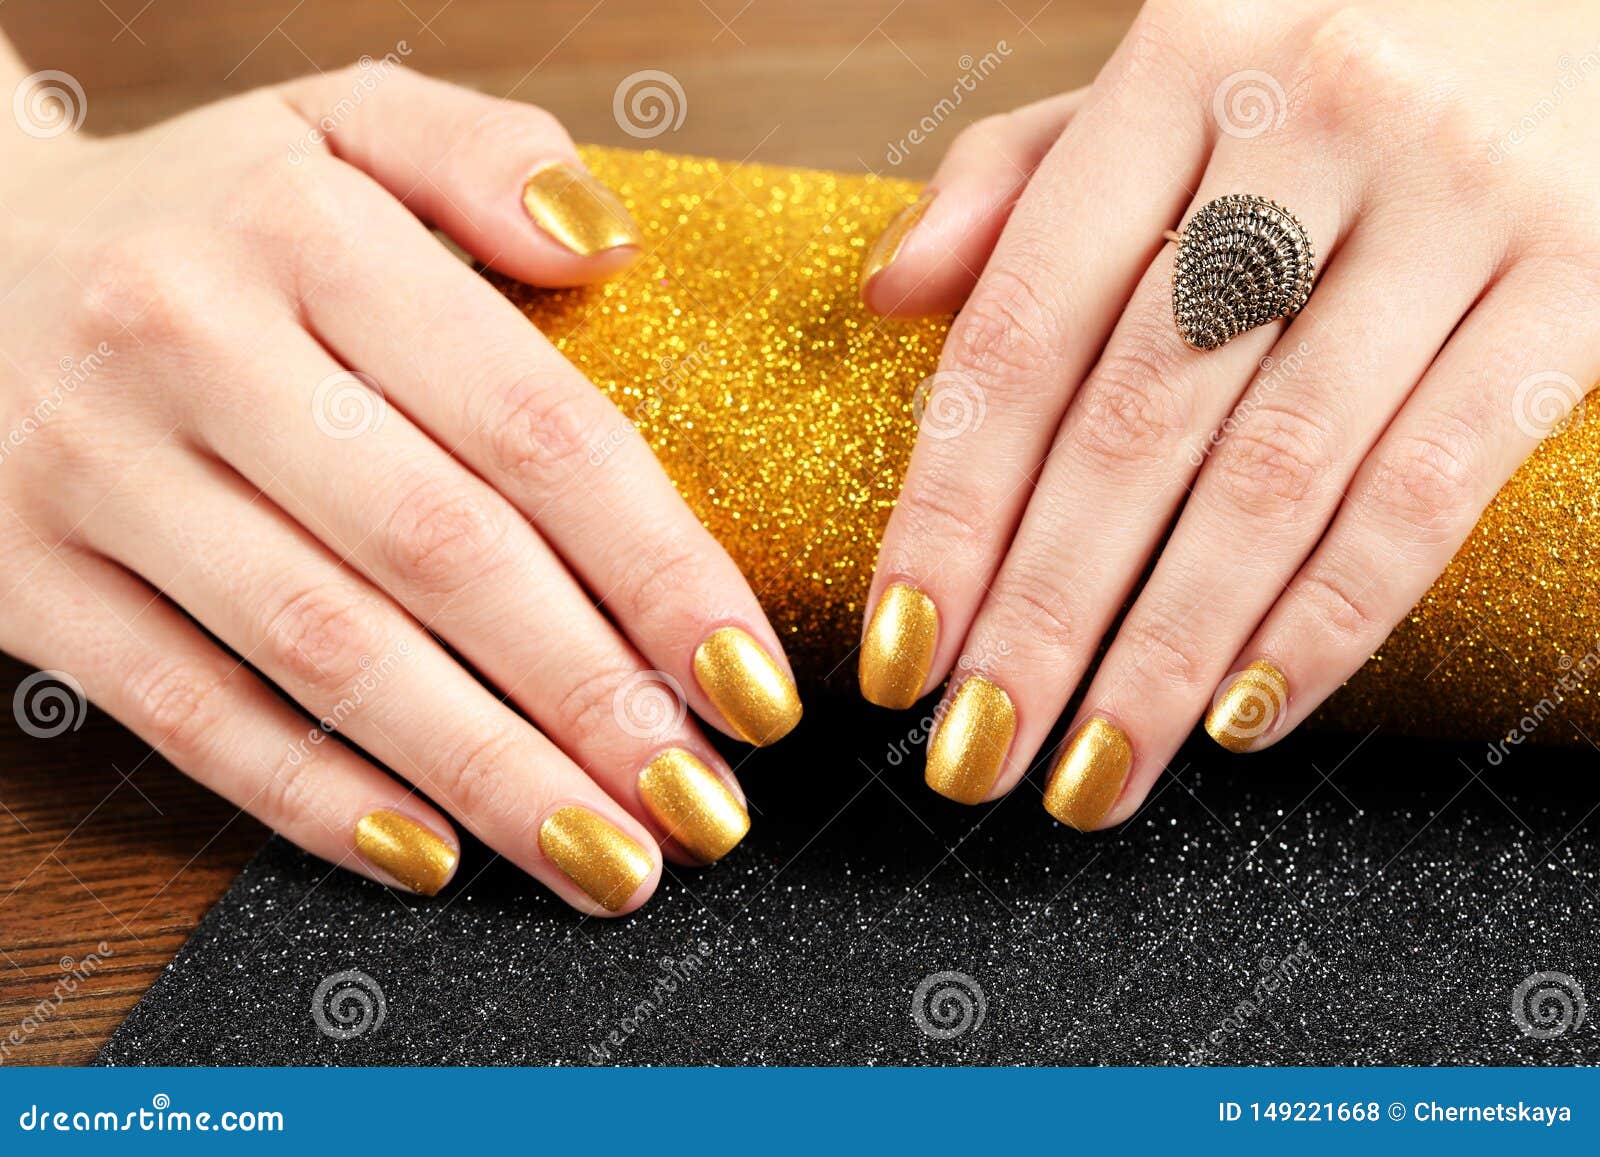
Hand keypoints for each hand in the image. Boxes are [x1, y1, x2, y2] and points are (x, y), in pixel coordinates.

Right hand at [0, 58, 800, 913]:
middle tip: (700, 805)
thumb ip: (477, 150)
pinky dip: (313, 798)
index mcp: (303, 231)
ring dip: (484, 774)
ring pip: (324, 654)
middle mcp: (188, 345)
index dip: (658, 566)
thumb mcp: (330, 119)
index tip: (748, 678)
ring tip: (605, 856)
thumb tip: (611, 240)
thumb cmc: (193, 210)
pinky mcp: (23, 578)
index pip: (530, 422)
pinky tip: (430, 856)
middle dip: (591, 699)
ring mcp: (91, 472)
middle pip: (440, 554)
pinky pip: (185, 711)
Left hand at [856, 1, 1598, 825]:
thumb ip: (1019, 181)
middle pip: (1135, 423)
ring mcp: (1454, 199)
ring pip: (1276, 475)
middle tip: (975, 752)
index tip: (897, 650)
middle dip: (1042, 614)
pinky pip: (1433, 485)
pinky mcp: (1579, 275)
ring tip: (1092, 772)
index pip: (1022, 329)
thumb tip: (893, 295)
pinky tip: (1244, 717)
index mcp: (1177, 66)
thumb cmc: (1332, 59)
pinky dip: (1330, 617)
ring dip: (1168, 652)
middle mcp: (1309, 121)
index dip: (948, 509)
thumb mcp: (1168, 78)